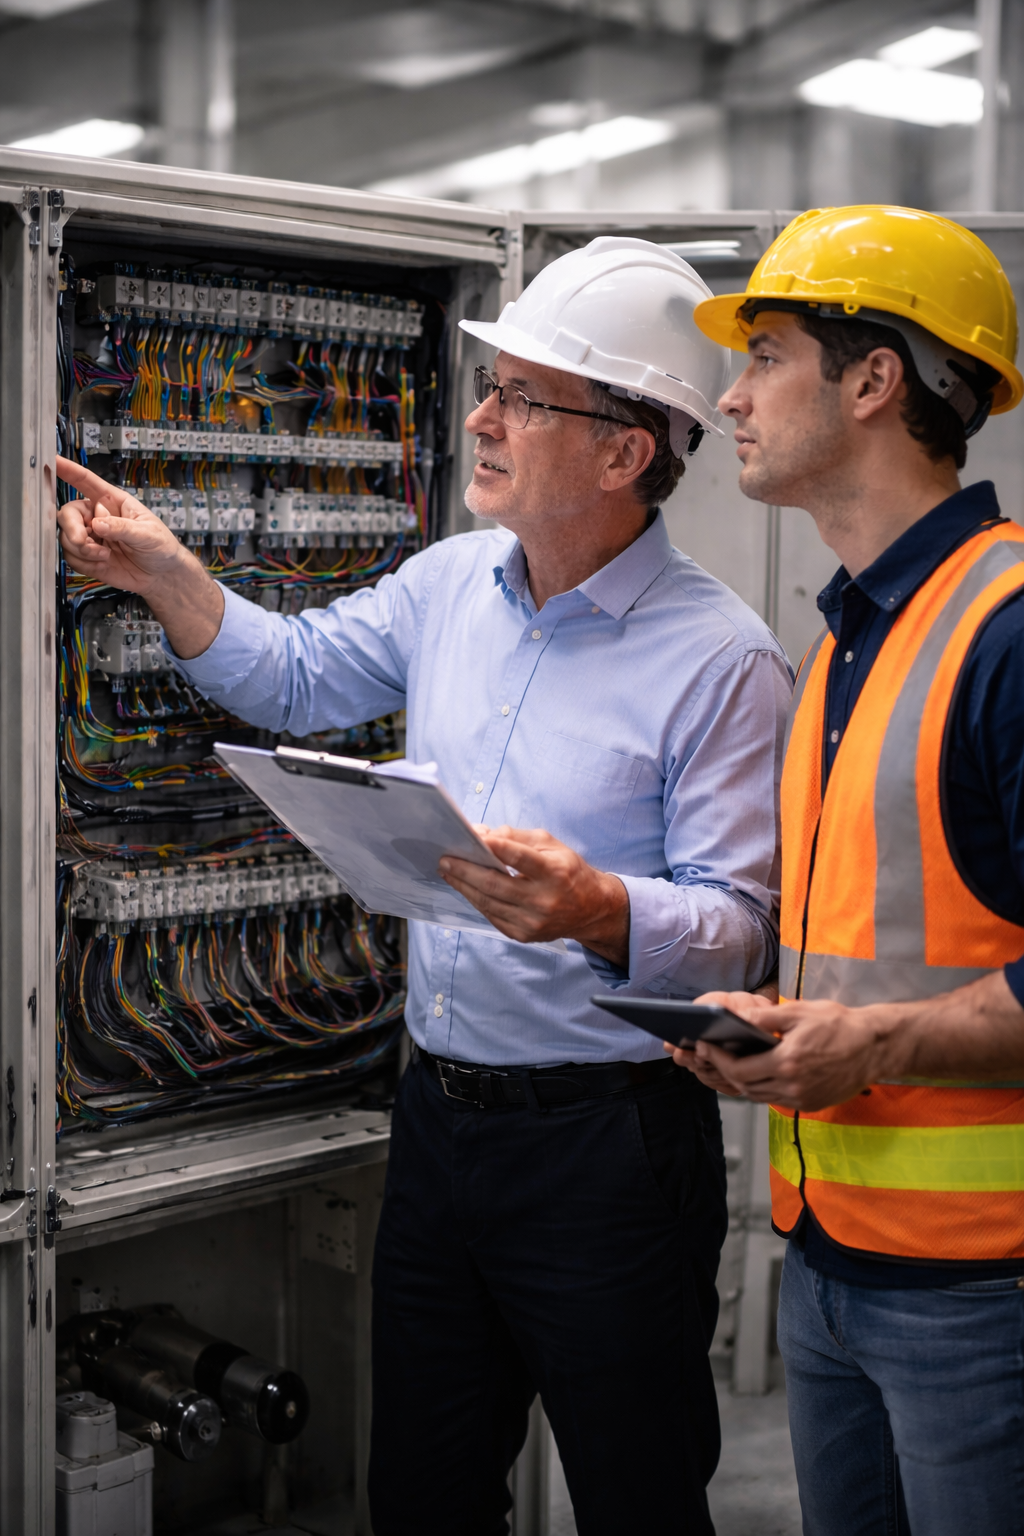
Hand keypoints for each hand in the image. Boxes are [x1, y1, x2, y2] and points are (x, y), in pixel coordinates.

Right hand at [56, 457, 223, 657]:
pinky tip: (103, 564)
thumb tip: (98, 523)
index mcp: (112, 502)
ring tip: (104, 556)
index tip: (53, 461)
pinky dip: (84, 563)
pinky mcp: (89, 557)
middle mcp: (97, 517)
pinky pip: (72, 557)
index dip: (68, 470)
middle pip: (68, 514)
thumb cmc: (161, 547)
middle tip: (84, 541)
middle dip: (72, 528)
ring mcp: (92, 537)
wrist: (162, 575)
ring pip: (67, 538)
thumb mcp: (148, 534)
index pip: (86, 482)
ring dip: (81, 549)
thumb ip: (123, 527)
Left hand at [439, 825, 629, 964]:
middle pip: (496, 884)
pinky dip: (476, 899)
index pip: (522, 859)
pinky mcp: (524, 935)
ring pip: (489, 902)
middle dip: (466, 870)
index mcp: (555, 873)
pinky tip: (465, 887)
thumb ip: (516, 838)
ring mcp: (533, 922)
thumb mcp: (551, 845)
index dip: (497, 847)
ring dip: (464, 886)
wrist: (591, 909)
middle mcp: (545, 900)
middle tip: (445, 859)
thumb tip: (482, 835)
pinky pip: (492, 916)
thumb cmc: (567, 871)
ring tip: (448, 871)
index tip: (473, 836)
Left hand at [668, 990, 879, 1109]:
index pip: (738, 1070)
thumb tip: (735, 1018)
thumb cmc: (839, 1024)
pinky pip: (777, 1100)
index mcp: (787, 1062)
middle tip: (713, 1054)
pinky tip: (759, 1073)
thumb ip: (764, 1018)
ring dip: (743, 1082)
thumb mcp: (799, 1012)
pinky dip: (763, 1088)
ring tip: (731, 1063)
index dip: (717, 1060)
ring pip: (760, 1096)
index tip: (704, 1047)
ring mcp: (803, 1098)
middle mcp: (793, 1086)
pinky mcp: (812, 1104)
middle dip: (725, 1071)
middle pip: (745, 1087)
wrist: (875, 1047)